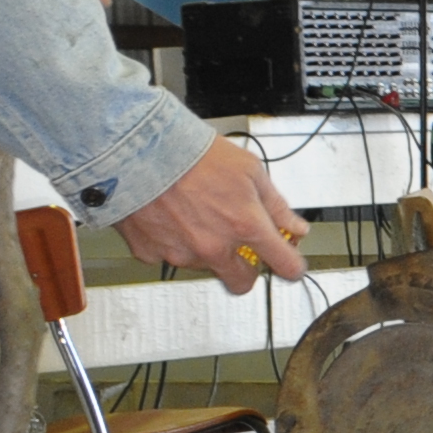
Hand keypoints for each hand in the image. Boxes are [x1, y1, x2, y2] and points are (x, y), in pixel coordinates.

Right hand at [113, 138, 309, 294]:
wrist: (137, 149)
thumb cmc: (192, 154)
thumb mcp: (250, 169)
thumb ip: (276, 205)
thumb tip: (295, 227)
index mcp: (245, 225)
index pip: (285, 266)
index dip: (292, 266)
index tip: (290, 264)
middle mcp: (214, 246)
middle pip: (242, 283)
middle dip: (246, 270)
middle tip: (242, 249)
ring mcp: (181, 253)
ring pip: (205, 266)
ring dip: (207, 250)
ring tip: (197, 214)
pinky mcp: (150, 253)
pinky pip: (170, 256)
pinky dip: (174, 242)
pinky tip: (172, 217)